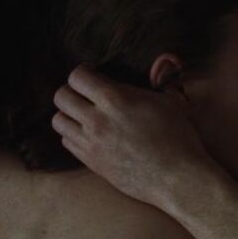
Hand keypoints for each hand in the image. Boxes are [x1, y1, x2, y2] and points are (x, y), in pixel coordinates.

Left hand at [50, 65, 223, 211]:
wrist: (177, 179)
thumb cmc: (179, 138)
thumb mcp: (170, 101)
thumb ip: (159, 79)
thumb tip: (164, 60)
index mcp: (115, 100)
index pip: (77, 77)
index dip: (84, 73)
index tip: (93, 76)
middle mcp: (97, 121)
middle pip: (61, 97)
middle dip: (71, 91)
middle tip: (85, 95)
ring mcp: (91, 143)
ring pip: (58, 121)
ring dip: (68, 114)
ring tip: (84, 115)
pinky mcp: (91, 162)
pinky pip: (67, 142)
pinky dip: (73, 135)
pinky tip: (89, 134)